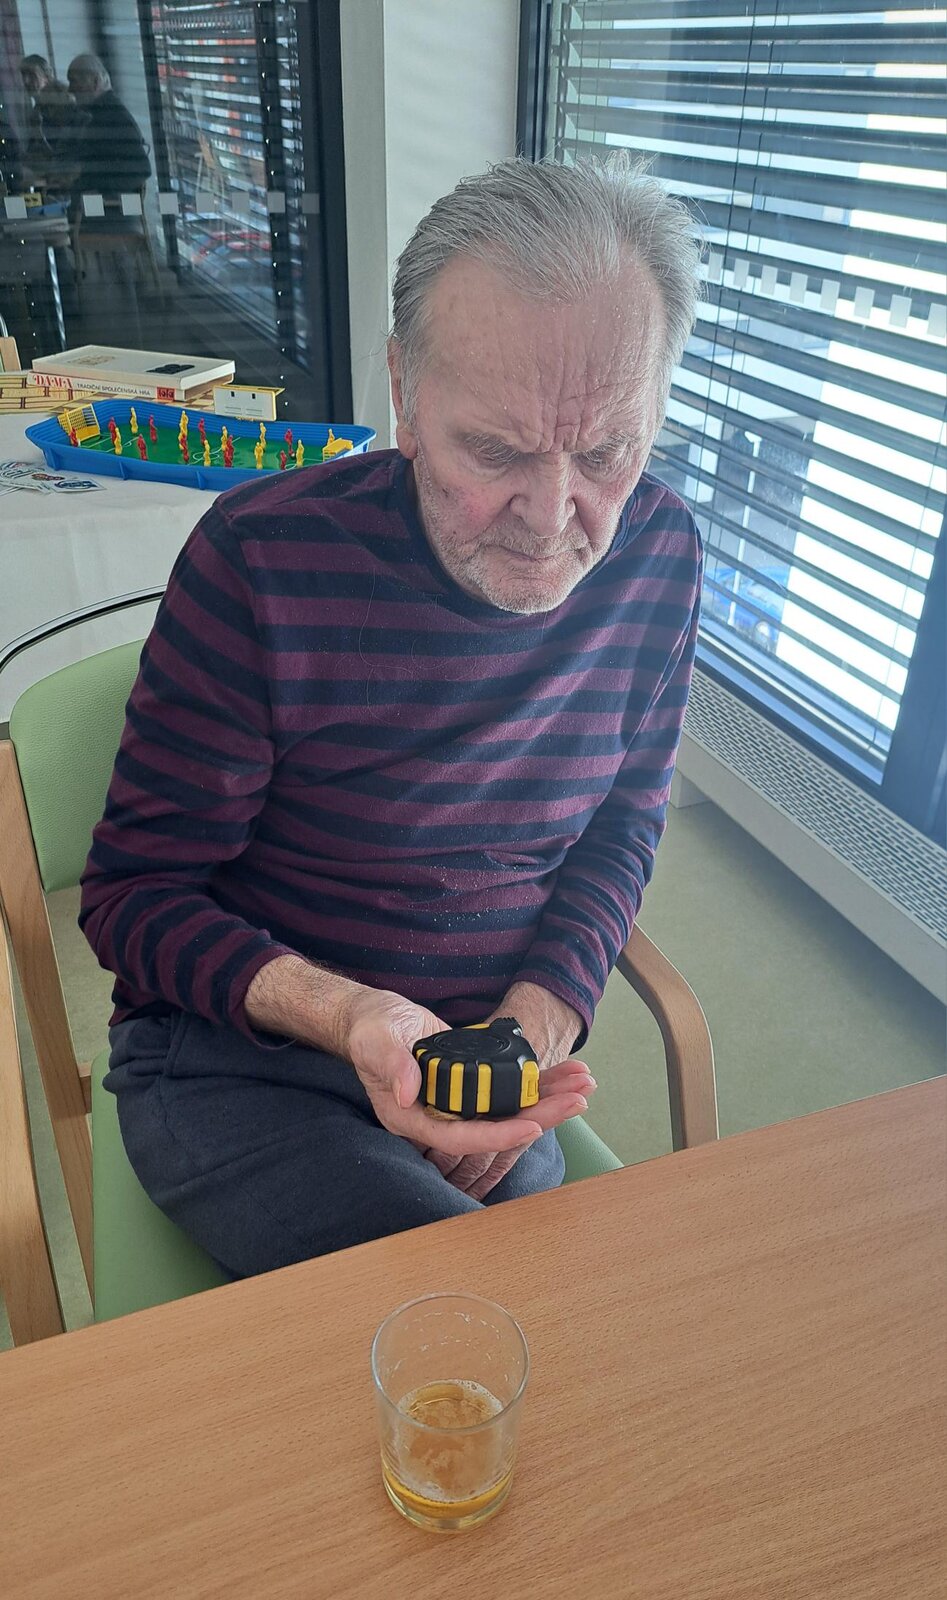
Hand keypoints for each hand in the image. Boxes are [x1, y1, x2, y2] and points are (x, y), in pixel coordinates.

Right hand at [343, 988, 590, 1160]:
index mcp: (413, 1118)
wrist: (374, 1019)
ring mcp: (460, 1101)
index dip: (498, 1135)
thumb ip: (391, 1065)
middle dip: (541, 1115)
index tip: (531, 1127)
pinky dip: (539, 1080)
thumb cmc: (370, 1030)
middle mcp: (441, 1117)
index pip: (461, 1137)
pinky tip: (568, 1074)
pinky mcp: (474, 1082)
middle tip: (577, 1101)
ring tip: (584, 1086)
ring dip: (548, 1098)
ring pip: (510, 1108)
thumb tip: (409, 1091)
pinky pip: (509, 1086)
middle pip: (497, 1126)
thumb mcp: (376, 1042)